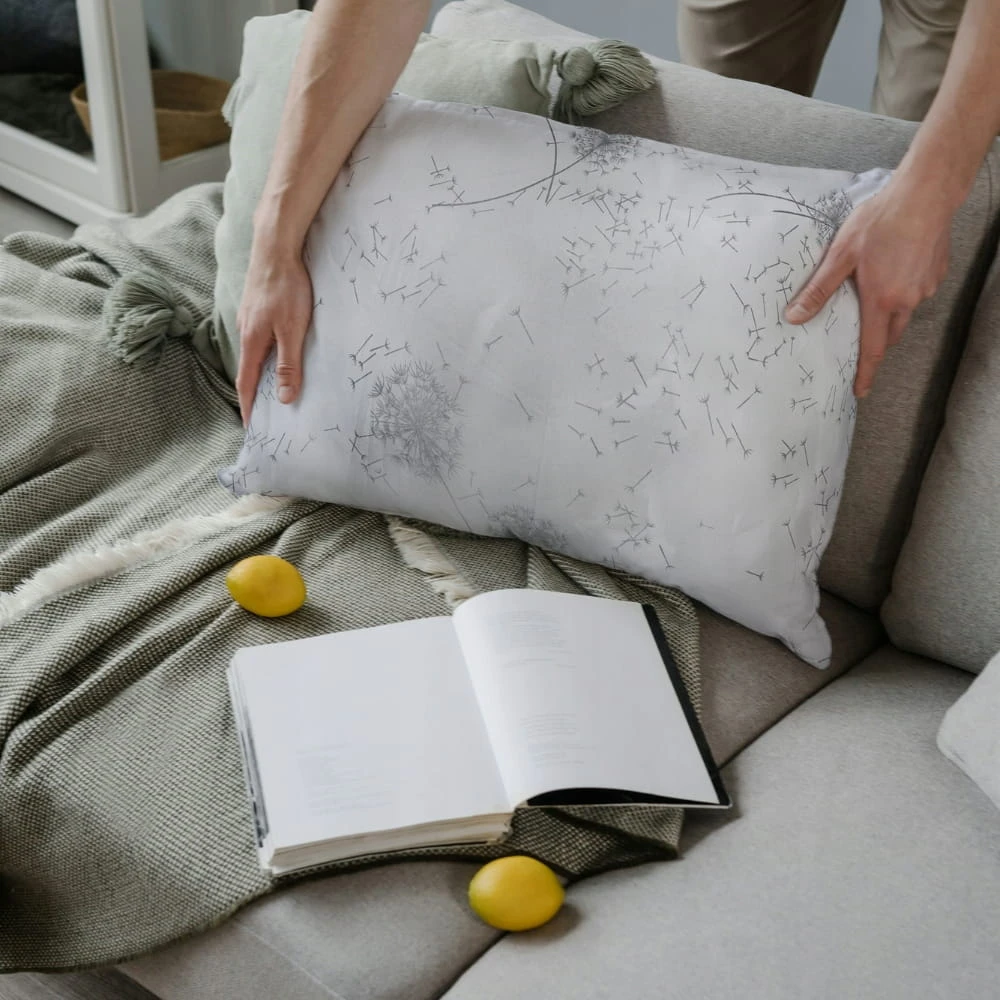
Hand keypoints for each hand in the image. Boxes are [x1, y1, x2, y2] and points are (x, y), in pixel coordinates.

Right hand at [235, 241, 313, 425]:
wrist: (275, 246)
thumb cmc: (286, 287)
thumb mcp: (293, 330)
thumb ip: (289, 364)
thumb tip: (284, 397)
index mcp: (252, 342)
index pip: (246, 384)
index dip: (247, 407)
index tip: (250, 427)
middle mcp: (245, 331)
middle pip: (247, 370)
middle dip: (252, 394)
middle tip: (261, 414)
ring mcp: (248, 317)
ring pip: (253, 353)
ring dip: (258, 373)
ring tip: (268, 389)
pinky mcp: (255, 306)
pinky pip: (257, 338)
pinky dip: (263, 354)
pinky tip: (273, 353)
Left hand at [784, 178, 950, 397]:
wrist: (926, 192)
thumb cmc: (881, 220)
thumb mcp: (840, 255)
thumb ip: (818, 289)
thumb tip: (794, 317)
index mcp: (883, 301)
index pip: (873, 350)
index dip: (865, 373)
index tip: (860, 391)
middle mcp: (908, 300)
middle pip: (889, 335)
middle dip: (874, 344)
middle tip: (859, 344)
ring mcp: (926, 287)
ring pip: (903, 314)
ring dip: (887, 316)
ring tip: (871, 303)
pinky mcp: (936, 273)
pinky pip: (915, 293)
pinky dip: (901, 294)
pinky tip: (891, 274)